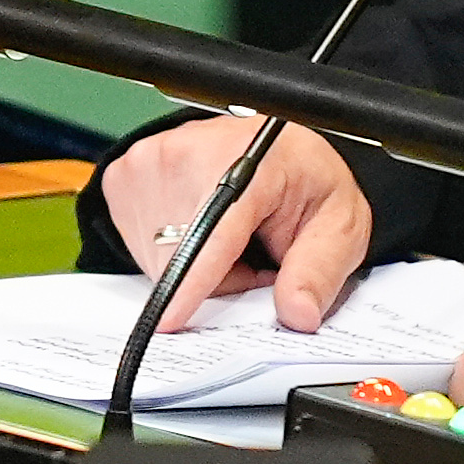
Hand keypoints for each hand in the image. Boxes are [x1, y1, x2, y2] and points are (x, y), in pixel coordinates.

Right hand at [95, 118, 373, 329]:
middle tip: (257, 251)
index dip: (194, 278)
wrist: (275, 147)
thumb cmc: (305, 179)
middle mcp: (193, 149)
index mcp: (252, 157)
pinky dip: (168, 249)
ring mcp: (152, 159)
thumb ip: (319, 270)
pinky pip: (138, 244)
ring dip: (194, 265)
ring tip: (230, 233)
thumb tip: (299, 313)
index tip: (170, 316)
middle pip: (184, 258)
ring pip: (159, 258)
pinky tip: (197, 221)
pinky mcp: (124, 175)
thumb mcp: (339, 224)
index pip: (216, 229)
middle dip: (222, 277)